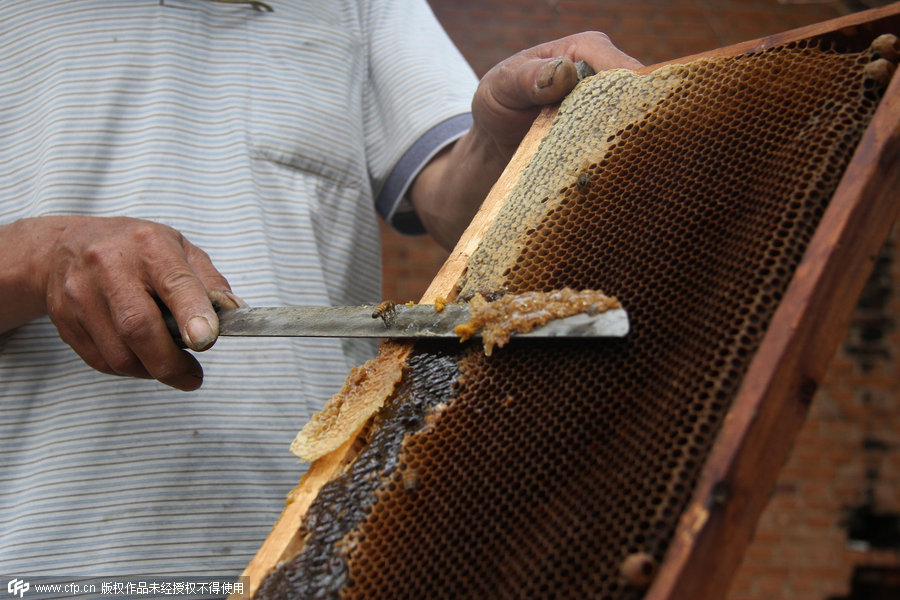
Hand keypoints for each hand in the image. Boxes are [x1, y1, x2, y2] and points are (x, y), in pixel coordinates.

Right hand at [10, 216, 239, 390]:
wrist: (66, 245)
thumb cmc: (136, 250)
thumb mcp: (181, 249)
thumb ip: (211, 283)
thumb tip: (235, 313)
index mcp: (149, 246)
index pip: (174, 283)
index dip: (192, 315)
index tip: (206, 340)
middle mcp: (110, 266)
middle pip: (139, 328)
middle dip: (171, 363)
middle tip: (192, 376)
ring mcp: (81, 293)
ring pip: (119, 354)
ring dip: (151, 370)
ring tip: (168, 362)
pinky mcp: (64, 319)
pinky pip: (101, 361)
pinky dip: (129, 368)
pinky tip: (141, 357)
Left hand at [472, 31, 642, 158]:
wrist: (495, 142)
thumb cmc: (498, 104)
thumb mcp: (502, 86)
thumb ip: (527, 78)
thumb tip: (562, 73)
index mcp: (587, 50)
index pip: (621, 68)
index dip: (627, 94)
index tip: (616, 123)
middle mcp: (606, 75)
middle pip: (637, 99)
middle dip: (627, 124)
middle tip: (610, 154)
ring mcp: (609, 108)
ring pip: (633, 126)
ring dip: (620, 147)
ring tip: (606, 168)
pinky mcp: (606, 136)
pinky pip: (620, 148)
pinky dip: (613, 161)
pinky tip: (604, 176)